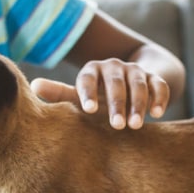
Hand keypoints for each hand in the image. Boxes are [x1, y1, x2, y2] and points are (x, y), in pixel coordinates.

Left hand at [31, 58, 169, 128]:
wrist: (131, 81)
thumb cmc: (98, 95)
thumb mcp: (80, 95)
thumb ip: (60, 93)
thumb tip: (33, 85)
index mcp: (92, 70)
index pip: (87, 78)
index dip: (89, 92)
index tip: (90, 110)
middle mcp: (114, 67)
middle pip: (115, 82)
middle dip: (117, 103)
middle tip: (117, 125)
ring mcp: (136, 71)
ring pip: (139, 83)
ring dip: (138, 104)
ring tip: (136, 125)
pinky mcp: (155, 77)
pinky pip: (159, 85)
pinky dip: (159, 98)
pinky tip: (157, 114)